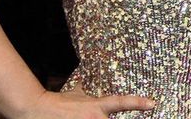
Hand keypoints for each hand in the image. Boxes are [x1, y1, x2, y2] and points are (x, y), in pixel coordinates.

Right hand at [22, 86, 154, 118]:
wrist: (38, 110)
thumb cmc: (58, 103)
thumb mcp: (76, 93)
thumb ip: (86, 89)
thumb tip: (87, 75)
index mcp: (97, 106)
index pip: (122, 102)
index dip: (138, 102)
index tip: (152, 103)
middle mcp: (96, 118)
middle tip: (129, 114)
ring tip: (88, 116)